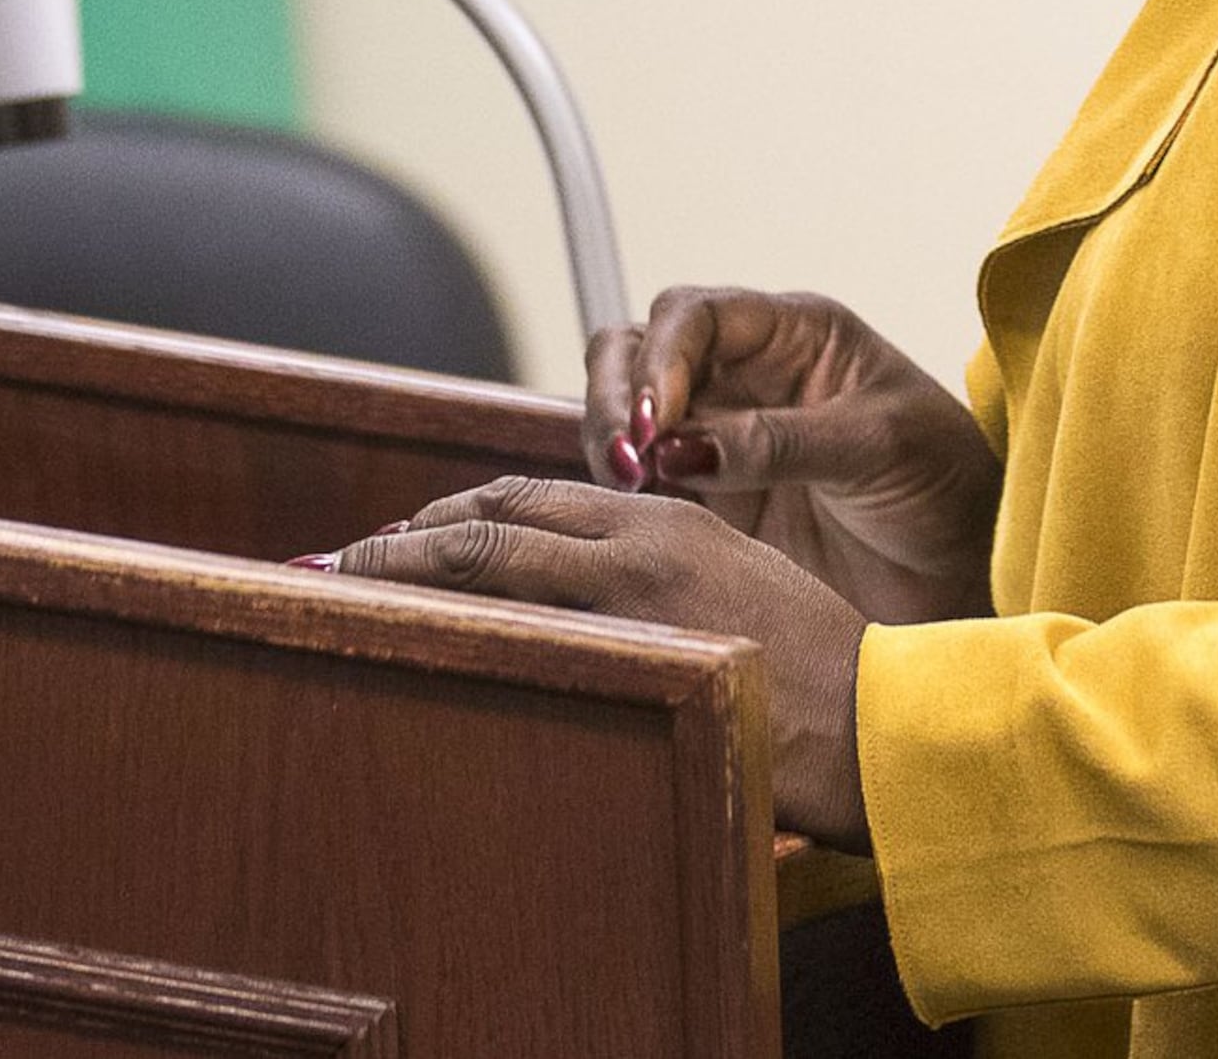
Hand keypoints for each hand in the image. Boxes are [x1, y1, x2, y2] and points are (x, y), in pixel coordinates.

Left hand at [332, 477, 871, 845]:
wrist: (874, 718)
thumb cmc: (817, 678)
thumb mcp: (736, 596)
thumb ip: (661, 585)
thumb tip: (590, 609)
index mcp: (670, 521)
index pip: (539, 498)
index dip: (463, 513)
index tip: (411, 536)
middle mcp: (643, 536)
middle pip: (499, 512)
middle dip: (414, 532)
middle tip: (348, 557)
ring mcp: (631, 587)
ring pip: (487, 551)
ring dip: (405, 562)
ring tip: (343, 576)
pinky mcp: (629, 638)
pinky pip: (510, 611)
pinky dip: (443, 608)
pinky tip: (401, 625)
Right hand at [587, 289, 1000, 627]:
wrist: (968, 570)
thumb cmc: (948, 485)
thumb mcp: (876, 448)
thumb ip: (778, 441)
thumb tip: (679, 444)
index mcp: (795, 333)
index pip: (694, 316)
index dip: (661, 359)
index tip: (653, 421)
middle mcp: (746, 374)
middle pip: (637, 353)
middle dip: (616, 396)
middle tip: (629, 462)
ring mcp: (721, 437)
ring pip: (626, 414)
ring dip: (611, 444)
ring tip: (632, 489)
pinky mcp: (709, 501)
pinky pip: (641, 483)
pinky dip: (621, 495)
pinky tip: (634, 521)